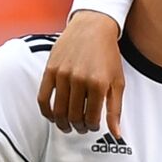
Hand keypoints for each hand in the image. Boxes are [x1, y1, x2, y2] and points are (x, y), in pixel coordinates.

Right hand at [36, 11, 124, 136]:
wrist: (93, 27)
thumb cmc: (107, 54)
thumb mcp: (118, 81)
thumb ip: (115, 109)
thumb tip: (117, 134)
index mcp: (98, 84)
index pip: (92, 118)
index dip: (92, 127)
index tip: (92, 126)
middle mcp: (79, 79)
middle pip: (74, 117)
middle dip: (78, 127)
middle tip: (80, 127)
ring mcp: (62, 74)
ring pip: (59, 111)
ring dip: (63, 123)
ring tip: (67, 125)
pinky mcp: (50, 69)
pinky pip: (43, 98)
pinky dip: (46, 112)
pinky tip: (52, 116)